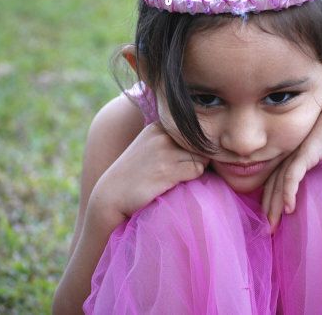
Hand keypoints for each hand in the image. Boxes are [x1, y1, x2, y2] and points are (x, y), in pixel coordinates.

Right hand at [88, 121, 208, 221]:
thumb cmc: (136, 175)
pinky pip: (197, 170)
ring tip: (177, 179)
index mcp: (158, 126)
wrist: (110, 196)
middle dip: (199, 158)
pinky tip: (173, 185)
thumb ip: (174, 141)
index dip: (196, 147)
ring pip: (202, 157)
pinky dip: (191, 179)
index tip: (186, 160)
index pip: (194, 130)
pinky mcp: (166, 169)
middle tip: (184, 172)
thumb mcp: (151, 148)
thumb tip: (211, 144)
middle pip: (201, 143)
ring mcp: (164, 150)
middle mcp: (162, 134)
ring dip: (196, 170)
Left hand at [261, 89, 321, 232]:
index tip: (270, 219)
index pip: (276, 179)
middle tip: (268, 229)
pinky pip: (292, 176)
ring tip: (274, 223)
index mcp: (292, 153)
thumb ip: (312, 166)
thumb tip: (314, 189)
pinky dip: (288, 192)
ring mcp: (295, 152)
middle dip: (269, 207)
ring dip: (276, 204)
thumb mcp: (321, 154)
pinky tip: (289, 208)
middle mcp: (290, 153)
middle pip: (273, 183)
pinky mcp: (304, 153)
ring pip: (279, 182)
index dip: (271, 199)